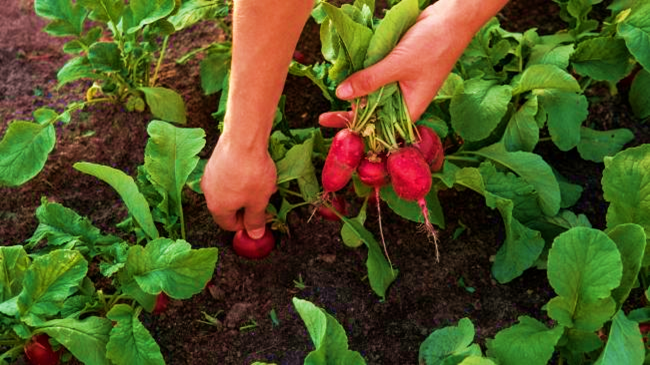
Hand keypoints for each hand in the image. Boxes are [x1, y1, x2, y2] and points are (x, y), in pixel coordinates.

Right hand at [200, 134, 276, 238]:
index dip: (247, 225)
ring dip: (247, 191)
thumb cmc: (251, 173)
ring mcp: (210, 175)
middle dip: (249, 205)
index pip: (229, 225)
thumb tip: (254, 235)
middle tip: (265, 200)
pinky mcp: (215, 160)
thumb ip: (256, 220)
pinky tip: (256, 170)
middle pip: (229, 207)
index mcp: (217, 207)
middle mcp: (209, 192)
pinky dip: (241, 177)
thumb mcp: (259, 202)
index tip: (261, 218)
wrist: (243, 139)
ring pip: (230, 190)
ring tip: (265, 184)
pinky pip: (229, 176)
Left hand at [320, 1, 494, 127]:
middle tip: (323, 119)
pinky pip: (375, 78)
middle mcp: (405, 100)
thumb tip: (342, 95)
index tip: (337, 132)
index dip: (359, 132)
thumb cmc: (433, 44)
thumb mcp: (397, 64)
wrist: (450, 18)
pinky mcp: (395, 69)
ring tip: (330, 103)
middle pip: (374, 114)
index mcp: (411, 108)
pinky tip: (344, 80)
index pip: (381, 128)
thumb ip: (369, 80)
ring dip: (355, 96)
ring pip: (373, 96)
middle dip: (352, 116)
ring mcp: (400, 85)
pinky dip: (362, 78)